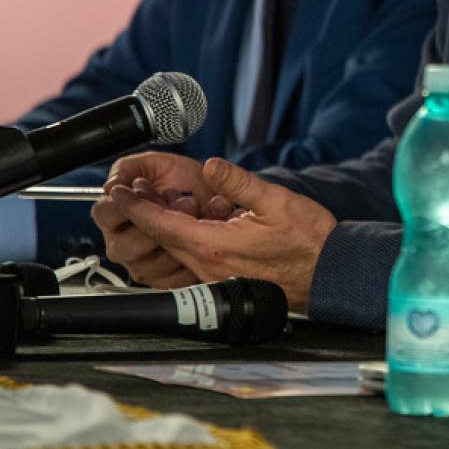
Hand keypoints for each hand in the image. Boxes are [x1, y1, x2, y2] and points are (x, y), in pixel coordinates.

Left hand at [104, 157, 336, 311]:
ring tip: (154, 204)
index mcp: (216, 245)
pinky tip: (186, 227)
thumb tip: (213, 166)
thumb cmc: (308, 241)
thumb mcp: (276, 201)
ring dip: (161, 228)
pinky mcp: (224, 281)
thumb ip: (239, 182)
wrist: (328, 273)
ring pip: (175, 251)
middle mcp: (209, 266)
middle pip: (162, 239)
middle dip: (143, 215)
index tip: (119, 192)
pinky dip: (181, 241)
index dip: (137, 206)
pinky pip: (191, 260)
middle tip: (131, 192)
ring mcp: (215, 277)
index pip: (163, 224)